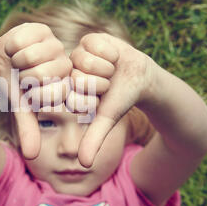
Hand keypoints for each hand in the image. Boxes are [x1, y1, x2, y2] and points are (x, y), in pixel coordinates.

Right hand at [0, 23, 71, 159]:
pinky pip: (22, 39)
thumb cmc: (14, 89)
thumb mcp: (21, 109)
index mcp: (65, 82)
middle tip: (22, 74)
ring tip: (19, 61)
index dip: (33, 91)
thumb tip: (32, 156)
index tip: (28, 89)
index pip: (53, 90)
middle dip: (24, 76)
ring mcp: (54, 43)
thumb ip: (29, 129)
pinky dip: (11, 46)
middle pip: (43, 72)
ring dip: (17, 60)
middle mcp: (64, 62)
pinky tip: (15, 48)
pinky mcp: (40, 29)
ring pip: (32, 55)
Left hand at [68, 33, 156, 166]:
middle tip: (108, 81)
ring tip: (111, 69)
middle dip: (101, 81)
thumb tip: (84, 164)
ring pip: (86, 60)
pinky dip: (110, 51)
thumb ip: (94, 139)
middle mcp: (67, 73)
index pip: (73, 94)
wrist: (139, 76)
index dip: (94, 96)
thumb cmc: (121, 99)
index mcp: (67, 92)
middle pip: (78, 77)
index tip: (102, 96)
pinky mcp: (87, 40)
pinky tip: (112, 56)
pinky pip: (94, 44)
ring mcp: (76, 55)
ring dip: (107, 66)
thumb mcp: (108, 118)